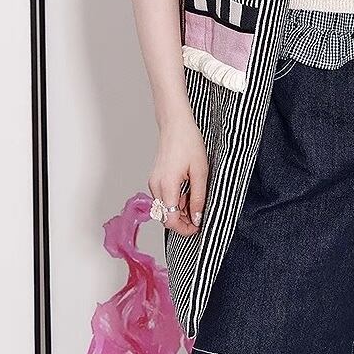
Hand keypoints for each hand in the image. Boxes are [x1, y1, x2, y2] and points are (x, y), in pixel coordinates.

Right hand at [148, 115, 208, 236]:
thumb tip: (197, 218)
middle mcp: (156, 186)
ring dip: (179, 211)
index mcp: (167, 185)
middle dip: (183, 221)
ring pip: (164, 209)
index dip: (184, 229)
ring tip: (195, 198)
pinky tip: (187, 191)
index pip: (170, 220)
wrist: (176, 125)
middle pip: (165, 217)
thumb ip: (198, 198)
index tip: (198, 227)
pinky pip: (163, 198)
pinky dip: (175, 201)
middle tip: (199, 214)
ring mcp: (154, 183)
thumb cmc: (188, 142)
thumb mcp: (200, 172)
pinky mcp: (155, 179)